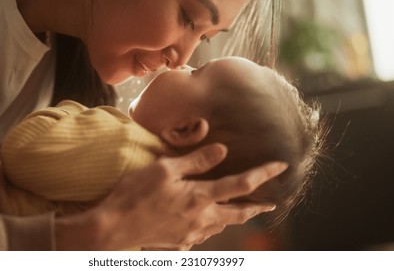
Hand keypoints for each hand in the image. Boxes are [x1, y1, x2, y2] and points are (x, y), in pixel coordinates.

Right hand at [90, 143, 287, 248]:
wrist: (112, 229)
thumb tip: (222, 150)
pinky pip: (203, 235)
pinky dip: (211, 226)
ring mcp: (190, 235)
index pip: (241, 185)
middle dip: (257, 208)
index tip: (281, 166)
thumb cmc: (134, 195)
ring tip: (239, 210)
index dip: (264, 174)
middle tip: (270, 205)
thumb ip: (196, 161)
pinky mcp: (179, 243)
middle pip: (238, 214)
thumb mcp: (164, 169)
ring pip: (221, 226)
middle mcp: (201, 219)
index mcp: (200, 198)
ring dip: (234, 217)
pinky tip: (205, 222)